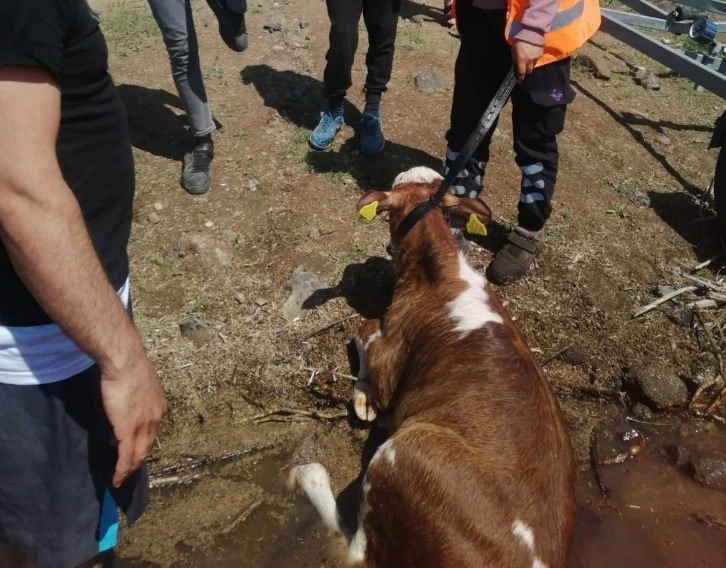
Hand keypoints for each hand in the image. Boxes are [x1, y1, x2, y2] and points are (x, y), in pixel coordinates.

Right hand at [101, 353, 166, 487]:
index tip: (132, 447)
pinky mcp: (128, 430)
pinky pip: (125, 455)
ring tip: (122, 479)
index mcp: (159, 406)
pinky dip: (121, 469)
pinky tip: (117, 479)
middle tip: (129, 469)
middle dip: (138, 458)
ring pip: (138, 454)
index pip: (152, 430)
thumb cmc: (128, 367)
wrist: (125, 362)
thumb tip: (121, 414)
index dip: (142, 441)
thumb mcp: (136, 384)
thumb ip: (133, 399)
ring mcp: (143, 425)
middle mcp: (156, 418)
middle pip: (148, 445)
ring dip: (129, 468)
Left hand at [512, 41, 543, 82]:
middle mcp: (529, 61)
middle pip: (529, 71)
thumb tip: (516, 65)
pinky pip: (537, 59)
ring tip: (528, 60)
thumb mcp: (513, 51)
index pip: (521, 73)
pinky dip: (534, 59)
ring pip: (533, 65)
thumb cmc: (519, 41)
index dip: (521, 78)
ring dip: (530, 65)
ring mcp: (536, 58)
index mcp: (521, 60)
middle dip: (526, 71)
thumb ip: (515, 59)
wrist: (531, 32)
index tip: (520, 81)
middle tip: (524, 69)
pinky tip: (532, 54)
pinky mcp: (541, 54)